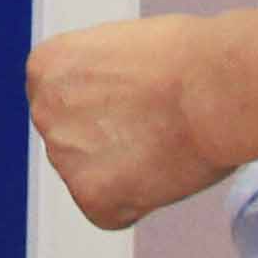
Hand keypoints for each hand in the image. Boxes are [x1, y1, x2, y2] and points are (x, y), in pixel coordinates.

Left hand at [29, 15, 226, 231]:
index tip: (132, 104)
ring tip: (164, 145)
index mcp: (46, 68)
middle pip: (73, 140)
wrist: (213, 87)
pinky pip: (113, 211)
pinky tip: (163, 170)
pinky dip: (140, 201)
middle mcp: (44, 112)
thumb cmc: (185, 58)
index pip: (62, 101)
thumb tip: (109, 102)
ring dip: (124, 171)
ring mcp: (64, 159)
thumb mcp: (119, 46)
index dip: (104, 107)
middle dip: (107, 141)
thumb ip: (98, 78)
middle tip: (152, 128)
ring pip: (93, 177)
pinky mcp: (91, 199)